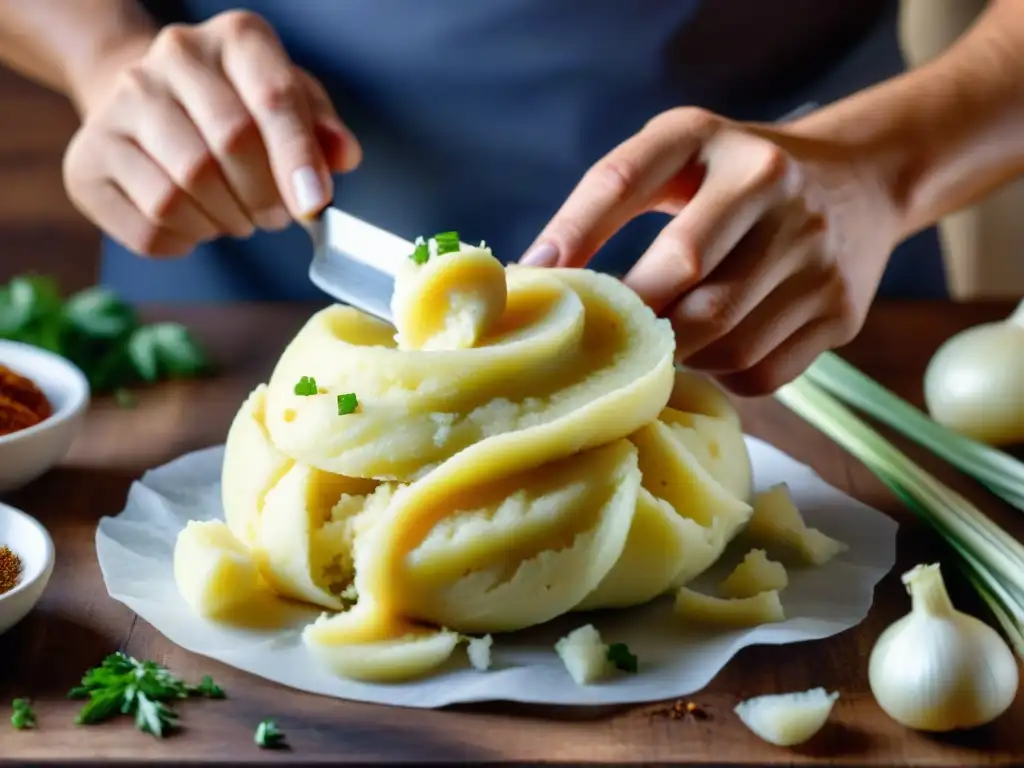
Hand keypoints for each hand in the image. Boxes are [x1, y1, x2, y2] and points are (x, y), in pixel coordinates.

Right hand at [62, 10, 360, 256]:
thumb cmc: (239, 107)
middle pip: (225, 148)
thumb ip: (323, 131)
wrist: (151, 101)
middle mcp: (169, 59)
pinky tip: (197, 223)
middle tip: (275, 217)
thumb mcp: (293, 104)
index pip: (272, 98)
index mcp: (235, 40)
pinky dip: (185, 241)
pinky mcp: (87, 161)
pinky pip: (147, 227)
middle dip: (263, 199)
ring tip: (236, 216)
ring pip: (179, 193)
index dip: (297, 159)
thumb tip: (343, 156)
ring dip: (223, 222)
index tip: (313, 205)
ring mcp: (117, 108)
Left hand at [521, 108, 900, 395]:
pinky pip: (762, 374)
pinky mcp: (842, 313)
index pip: (627, 186)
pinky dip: (724, 375)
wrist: (859, 184)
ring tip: (665, 340)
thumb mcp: (678, 154)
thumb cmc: (734, 175)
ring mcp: (820, 260)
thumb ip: (609, 194)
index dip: (577, 236)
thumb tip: (535, 267)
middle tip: (610, 334)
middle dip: (639, 321)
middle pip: (686, 286)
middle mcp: (781, 194)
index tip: (540, 277)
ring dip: (681, 355)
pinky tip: (713, 349)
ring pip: (724, 343)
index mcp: (723, 146)